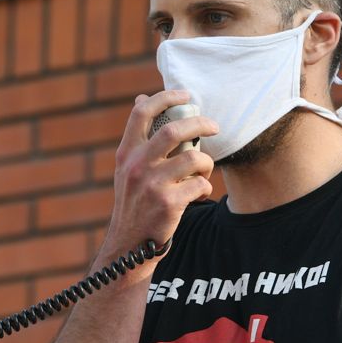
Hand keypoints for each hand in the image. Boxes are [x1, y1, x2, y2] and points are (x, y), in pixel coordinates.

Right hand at [105, 90, 217, 259]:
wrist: (129, 247)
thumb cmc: (135, 203)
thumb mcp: (127, 169)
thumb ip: (138, 139)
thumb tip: (142, 99)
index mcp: (126, 154)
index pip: (141, 113)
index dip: (165, 97)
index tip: (185, 95)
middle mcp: (136, 166)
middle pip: (173, 130)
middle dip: (200, 124)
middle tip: (214, 126)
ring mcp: (152, 185)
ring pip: (194, 158)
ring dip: (207, 163)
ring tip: (204, 171)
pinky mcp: (168, 204)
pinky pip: (200, 185)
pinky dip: (205, 188)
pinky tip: (199, 194)